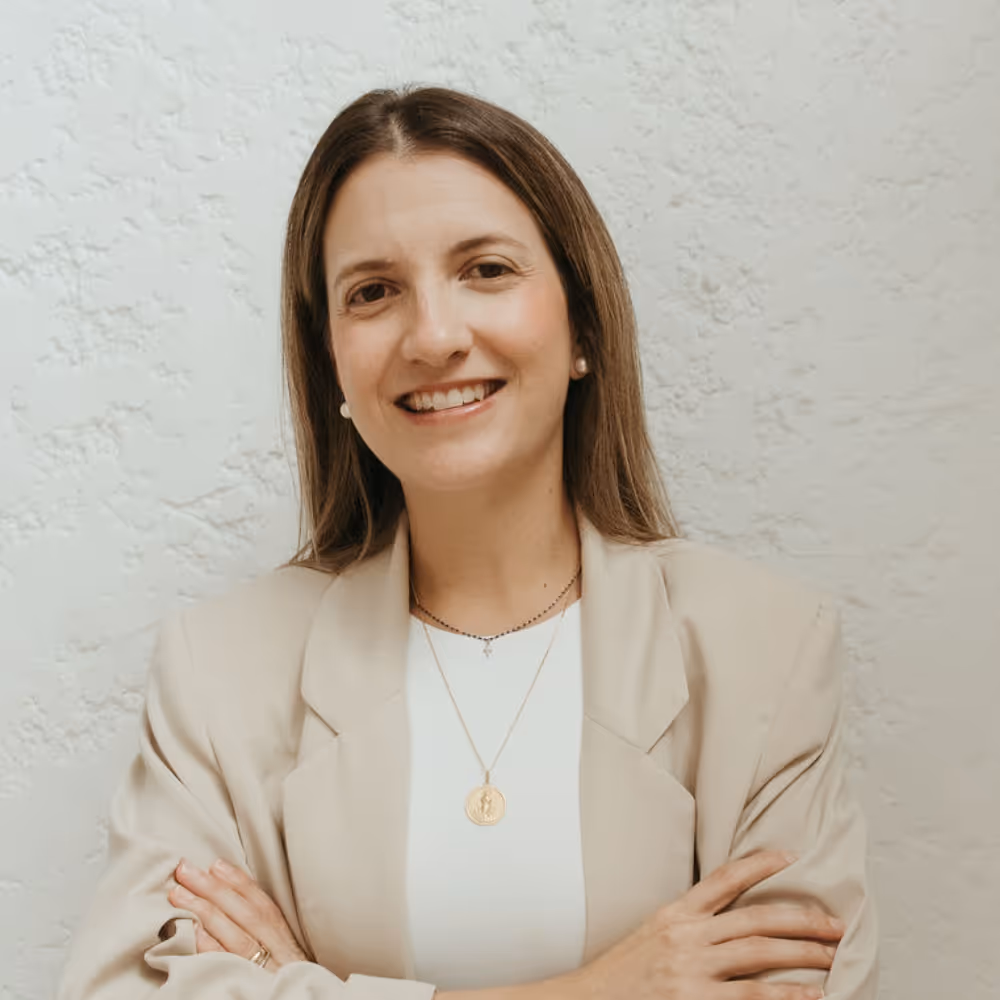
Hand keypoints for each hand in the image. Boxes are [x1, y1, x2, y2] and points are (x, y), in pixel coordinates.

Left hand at [168, 858, 309, 971]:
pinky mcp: (245, 988)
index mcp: (286, 942)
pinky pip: (224, 966)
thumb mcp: (283, 952)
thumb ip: (264, 928)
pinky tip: (190, 932)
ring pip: (232, 938)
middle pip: (244, 917)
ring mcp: (260, 973)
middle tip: (185, 870)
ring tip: (178, 894)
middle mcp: (277, 955)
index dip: (239, 883)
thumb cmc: (287, 981)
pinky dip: (208, 948)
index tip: (216, 864)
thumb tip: (230, 894)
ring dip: (203, 912)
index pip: (262, 905)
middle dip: (213, 890)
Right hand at [567, 850, 843, 999]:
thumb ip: (686, 928)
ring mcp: (692, 970)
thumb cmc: (620, 978)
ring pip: (761, 953)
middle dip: (802, 920)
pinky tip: (813, 996)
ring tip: (833, 957)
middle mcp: (686, 936)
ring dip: (804, 954)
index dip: (760, 864)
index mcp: (674, 915)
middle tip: (835, 924)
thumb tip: (730, 926)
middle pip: (756, 918)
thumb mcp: (650, 938)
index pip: (723, 878)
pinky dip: (787, 995)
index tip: (790, 856)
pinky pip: (754, 997)